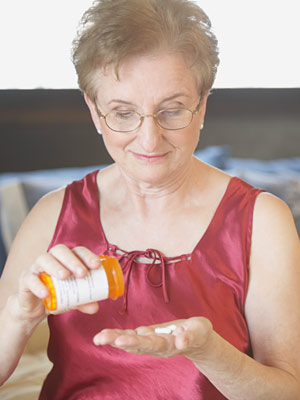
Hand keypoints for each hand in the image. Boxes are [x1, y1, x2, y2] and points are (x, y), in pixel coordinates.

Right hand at [15, 244, 102, 320]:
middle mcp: (52, 258)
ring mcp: (37, 267)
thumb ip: (84, 302)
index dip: (87, 256)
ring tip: (65, 277)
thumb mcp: (73, 300)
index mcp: (67, 259)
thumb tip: (95, 307)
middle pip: (61, 251)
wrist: (35, 308)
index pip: (78, 251)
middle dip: (73, 261)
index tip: (96, 266)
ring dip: (56, 267)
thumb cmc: (57, 295)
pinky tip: (46, 294)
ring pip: (44, 259)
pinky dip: (38, 285)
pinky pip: (30, 279)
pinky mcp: (26, 279)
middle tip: (82, 273)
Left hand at [93, 317, 212, 360]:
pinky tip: (106, 335)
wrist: (198, 339)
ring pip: (131, 342)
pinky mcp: (149, 337)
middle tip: (100, 339)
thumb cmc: (199, 333)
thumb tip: (180, 342)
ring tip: (98, 338)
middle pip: (135, 344)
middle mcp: (157, 346)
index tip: (120, 340)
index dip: (135, 342)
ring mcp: (152, 343)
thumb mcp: (198, 332)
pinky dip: (120, 335)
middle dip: (118, 341)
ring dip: (114, 339)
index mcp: (168, 344)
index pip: (149, 344)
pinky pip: (132, 336)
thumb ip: (189, 337)